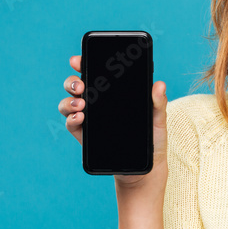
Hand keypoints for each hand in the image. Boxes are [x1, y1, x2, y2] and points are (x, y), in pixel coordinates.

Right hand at [58, 54, 168, 188]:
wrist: (145, 169)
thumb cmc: (152, 140)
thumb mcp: (158, 120)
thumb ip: (158, 103)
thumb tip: (159, 84)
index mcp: (114, 94)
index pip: (95, 74)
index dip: (83, 64)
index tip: (78, 60)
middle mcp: (97, 104)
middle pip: (77, 86)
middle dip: (72, 81)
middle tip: (80, 85)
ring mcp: (89, 120)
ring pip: (69, 103)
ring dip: (69, 100)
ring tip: (81, 104)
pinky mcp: (84, 137)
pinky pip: (71, 124)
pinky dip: (71, 119)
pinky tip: (80, 118)